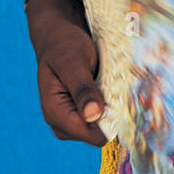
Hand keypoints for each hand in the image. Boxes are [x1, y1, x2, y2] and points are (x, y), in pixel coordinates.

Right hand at [27, 0, 107, 146]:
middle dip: (110, 114)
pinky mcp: (79, 116)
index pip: (92, 134)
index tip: (118, 95)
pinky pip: (100, 120)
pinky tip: (107, 88)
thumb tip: (93, 116)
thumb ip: (83, 89)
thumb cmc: (64, 46)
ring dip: (110, 109)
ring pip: (101, 129)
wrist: (58, 38)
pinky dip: (108, 106)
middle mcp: (60, 123)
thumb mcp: (74, 62)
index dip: (109, 119)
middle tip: (112, 85)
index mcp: (55, 113)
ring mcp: (69, 122)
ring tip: (107, 83)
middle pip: (98, 135)